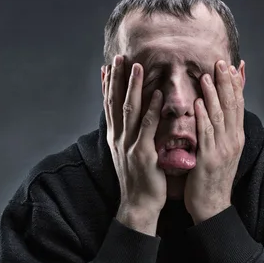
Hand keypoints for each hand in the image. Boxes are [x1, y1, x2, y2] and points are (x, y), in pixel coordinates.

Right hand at [103, 55, 165, 235]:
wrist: (137, 205)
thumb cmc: (136, 179)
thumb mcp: (126, 154)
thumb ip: (128, 134)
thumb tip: (128, 118)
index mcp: (115, 137)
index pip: (108, 105)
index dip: (107, 85)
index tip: (107, 66)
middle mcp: (118, 138)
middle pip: (115, 102)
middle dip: (116, 78)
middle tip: (119, 57)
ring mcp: (129, 145)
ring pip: (129, 110)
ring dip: (132, 86)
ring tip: (136, 66)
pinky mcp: (142, 153)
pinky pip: (148, 127)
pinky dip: (152, 109)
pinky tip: (156, 94)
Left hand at [184, 60, 244, 223]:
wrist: (212, 205)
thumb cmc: (212, 176)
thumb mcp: (222, 149)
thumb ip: (220, 128)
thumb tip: (219, 108)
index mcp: (236, 137)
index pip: (238, 105)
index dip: (235, 84)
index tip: (230, 65)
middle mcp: (233, 140)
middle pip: (232, 106)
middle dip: (226, 83)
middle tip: (221, 62)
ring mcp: (222, 149)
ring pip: (219, 116)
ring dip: (213, 95)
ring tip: (207, 76)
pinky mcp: (209, 159)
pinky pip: (206, 134)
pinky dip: (202, 117)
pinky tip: (198, 103)